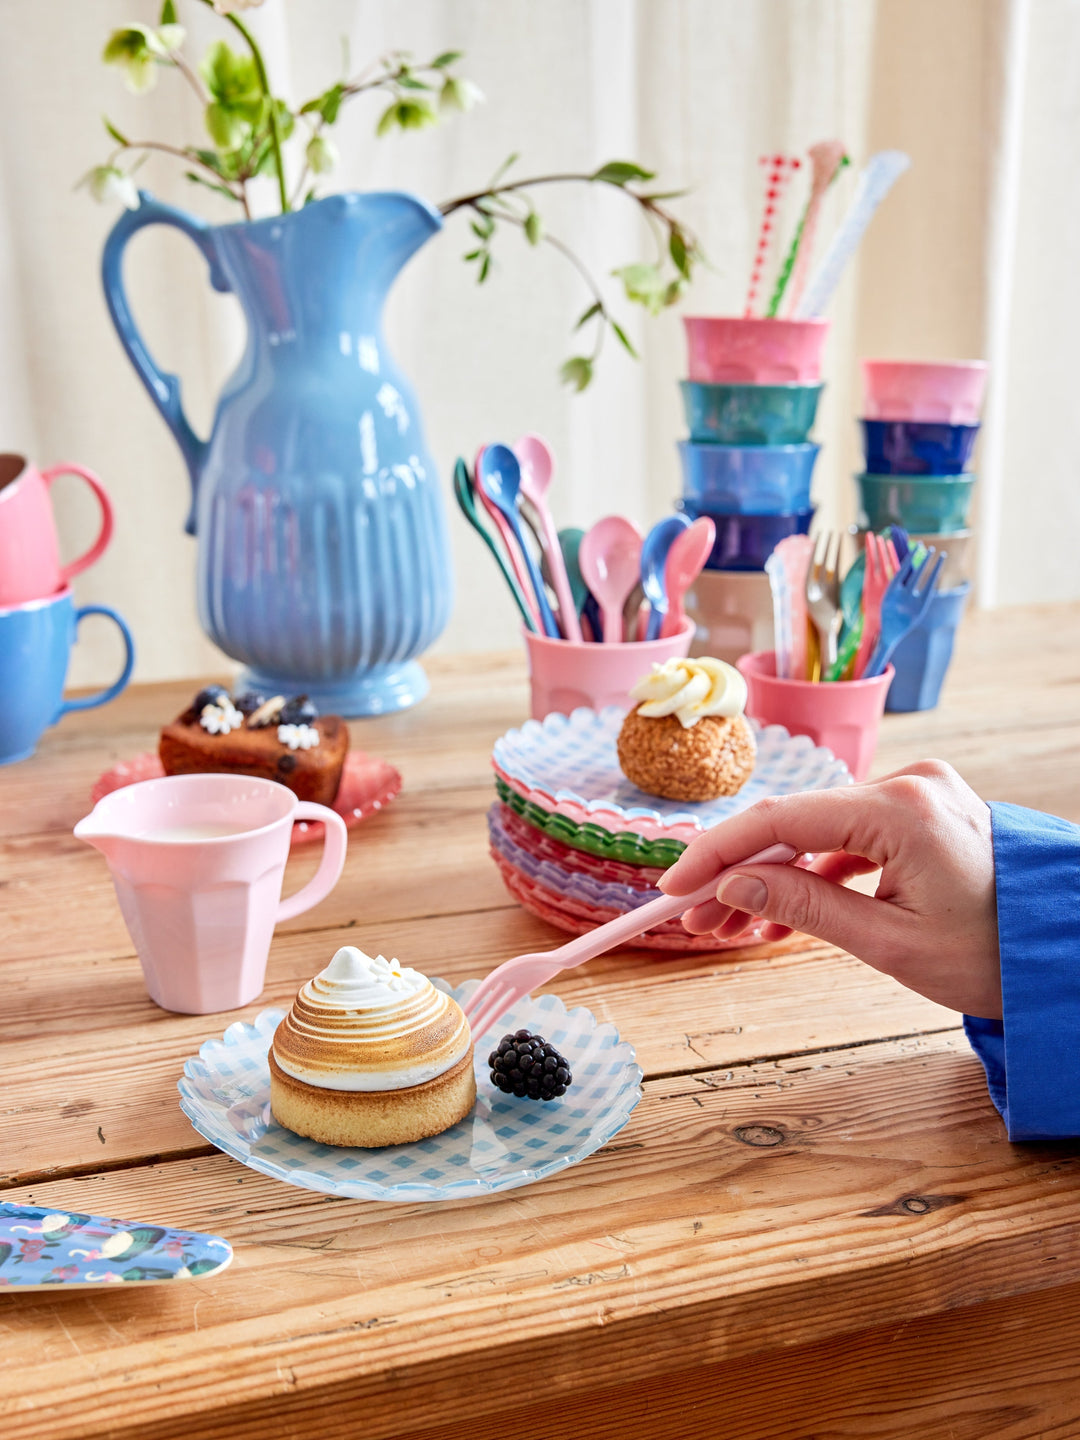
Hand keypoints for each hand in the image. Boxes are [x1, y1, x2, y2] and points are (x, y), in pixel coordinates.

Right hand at [658, 760, 1001, 1017]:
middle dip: (739, 871)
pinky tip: (783, 910)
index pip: (780, 820)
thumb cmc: (996, 957)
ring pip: (819, 829)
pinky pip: (852, 835)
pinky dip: (817, 871)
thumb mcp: (891, 944)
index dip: (715, 853)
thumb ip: (804, 905)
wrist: (1068, 955)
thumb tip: (731, 883)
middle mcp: (909, 784)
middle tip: (695, 918)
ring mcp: (919, 792)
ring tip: (732, 924)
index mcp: (902, 809)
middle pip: (795, 822)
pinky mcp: (925, 809)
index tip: (672, 887)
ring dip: (775, 874)